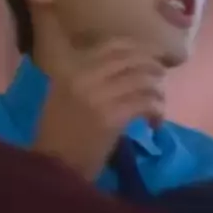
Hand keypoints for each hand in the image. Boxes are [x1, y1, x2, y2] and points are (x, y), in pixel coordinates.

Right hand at [35, 39, 165, 177]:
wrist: (53, 167)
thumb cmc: (57, 134)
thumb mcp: (63, 96)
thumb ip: (87, 78)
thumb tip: (124, 69)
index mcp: (73, 69)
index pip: (114, 45)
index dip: (139, 50)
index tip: (150, 59)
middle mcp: (85, 76)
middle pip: (134, 60)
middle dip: (154, 69)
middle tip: (160, 82)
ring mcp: (99, 95)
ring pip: (144, 81)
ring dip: (158, 93)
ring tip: (158, 106)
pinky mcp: (112, 117)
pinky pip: (146, 103)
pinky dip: (157, 112)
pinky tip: (155, 124)